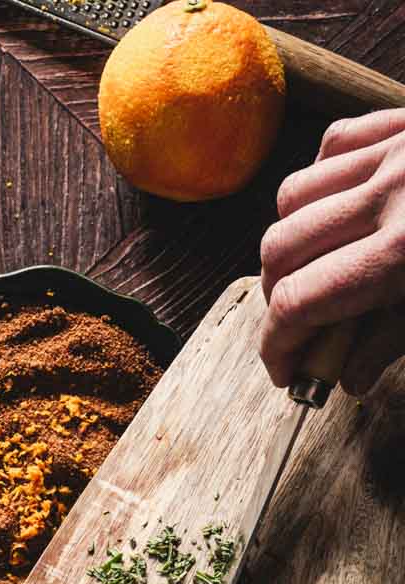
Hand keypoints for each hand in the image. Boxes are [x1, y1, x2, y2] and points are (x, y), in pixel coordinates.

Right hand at [261, 109, 404, 392]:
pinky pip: (330, 146)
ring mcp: (394, 150)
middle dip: (277, 297)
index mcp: (402, 253)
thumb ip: (392, 342)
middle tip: (299, 324)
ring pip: (293, 197)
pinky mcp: (400, 121)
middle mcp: (389, 195)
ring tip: (314, 264)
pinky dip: (319, 182)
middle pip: (280, 251)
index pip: (299, 305)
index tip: (284, 371)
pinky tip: (333, 208)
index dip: (276, 347)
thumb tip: (346, 376)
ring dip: (290, 239)